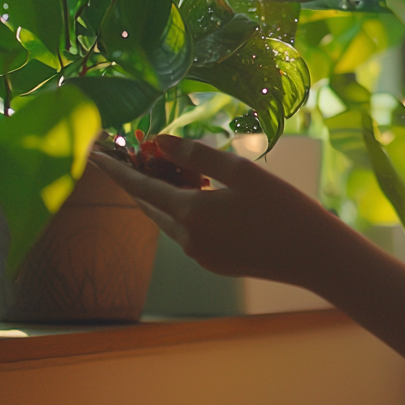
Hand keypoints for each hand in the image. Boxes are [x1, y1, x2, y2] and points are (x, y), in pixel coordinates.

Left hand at [91, 134, 332, 284]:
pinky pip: (186, 231)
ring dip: (162, 193)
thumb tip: (160, 142)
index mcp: (190, 212)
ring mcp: (199, 254)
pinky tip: (201, 192)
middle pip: (148, 204)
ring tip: (168, 167)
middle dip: (138, 177)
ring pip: (167, 218)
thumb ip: (198, 155)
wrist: (312, 254)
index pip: (139, 186)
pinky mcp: (214, 263)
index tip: (92, 152)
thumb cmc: (282, 206)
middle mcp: (186, 238)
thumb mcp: (242, 172)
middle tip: (132, 152)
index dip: (115, 168)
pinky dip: (182, 209)